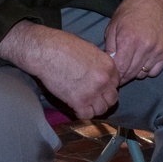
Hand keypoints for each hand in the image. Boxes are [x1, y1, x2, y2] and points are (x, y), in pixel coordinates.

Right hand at [0, 21, 119, 118]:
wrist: (46, 51)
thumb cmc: (64, 46)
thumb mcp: (91, 50)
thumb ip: (100, 64)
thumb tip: (101, 72)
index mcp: (109, 66)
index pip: (116, 83)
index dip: (106, 86)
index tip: (98, 87)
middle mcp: (104, 80)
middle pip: (112, 98)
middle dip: (103, 99)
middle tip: (92, 98)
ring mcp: (93, 92)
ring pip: (102, 109)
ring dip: (94, 108)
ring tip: (84, 103)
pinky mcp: (79, 101)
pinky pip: (86, 115)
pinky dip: (81, 113)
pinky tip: (75, 106)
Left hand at [103, 0, 162, 82]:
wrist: (149, 1)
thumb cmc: (128, 13)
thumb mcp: (112, 28)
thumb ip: (110, 49)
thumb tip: (110, 67)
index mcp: (129, 40)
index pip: (121, 68)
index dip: (115, 75)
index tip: (112, 76)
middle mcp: (145, 46)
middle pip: (131, 73)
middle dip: (123, 76)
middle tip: (119, 74)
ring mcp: (157, 49)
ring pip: (143, 74)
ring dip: (135, 73)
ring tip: (131, 64)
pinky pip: (155, 71)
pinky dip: (148, 70)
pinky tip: (143, 62)